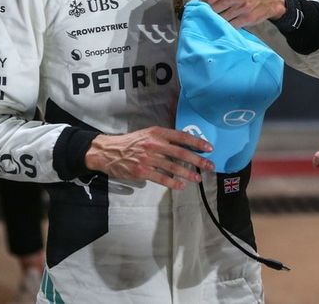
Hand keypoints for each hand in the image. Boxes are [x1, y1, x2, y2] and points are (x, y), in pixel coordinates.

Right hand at [87, 126, 214, 189]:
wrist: (108, 152)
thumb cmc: (131, 143)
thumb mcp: (147, 134)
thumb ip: (163, 138)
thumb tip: (183, 145)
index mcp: (157, 133)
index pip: (181, 136)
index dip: (197, 142)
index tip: (209, 148)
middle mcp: (154, 144)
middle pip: (181, 152)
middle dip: (198, 160)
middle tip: (210, 166)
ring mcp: (148, 158)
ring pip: (173, 167)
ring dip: (188, 173)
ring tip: (198, 178)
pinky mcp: (142, 171)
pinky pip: (162, 178)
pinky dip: (173, 183)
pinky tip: (181, 185)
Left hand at [202, 0, 285, 27]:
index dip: (200, 5)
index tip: (195, 9)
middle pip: (213, 9)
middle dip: (206, 15)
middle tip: (200, 18)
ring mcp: (241, 8)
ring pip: (220, 19)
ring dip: (214, 22)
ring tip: (210, 24)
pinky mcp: (246, 19)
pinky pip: (230, 26)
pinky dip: (225, 27)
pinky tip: (222, 28)